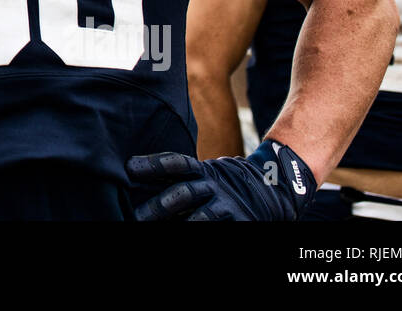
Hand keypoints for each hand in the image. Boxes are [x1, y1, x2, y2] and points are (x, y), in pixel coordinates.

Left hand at [128, 139, 315, 220]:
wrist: (273, 189)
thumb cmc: (223, 185)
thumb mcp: (204, 175)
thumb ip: (177, 178)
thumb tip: (133, 176)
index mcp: (202, 171)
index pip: (176, 163)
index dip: (152, 164)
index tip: (128, 168)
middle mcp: (213, 186)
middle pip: (183, 193)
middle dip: (159, 205)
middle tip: (136, 217)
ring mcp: (228, 206)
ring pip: (201, 217)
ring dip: (182, 225)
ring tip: (161, 231)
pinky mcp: (241, 222)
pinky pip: (221, 230)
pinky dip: (202, 234)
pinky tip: (189, 237)